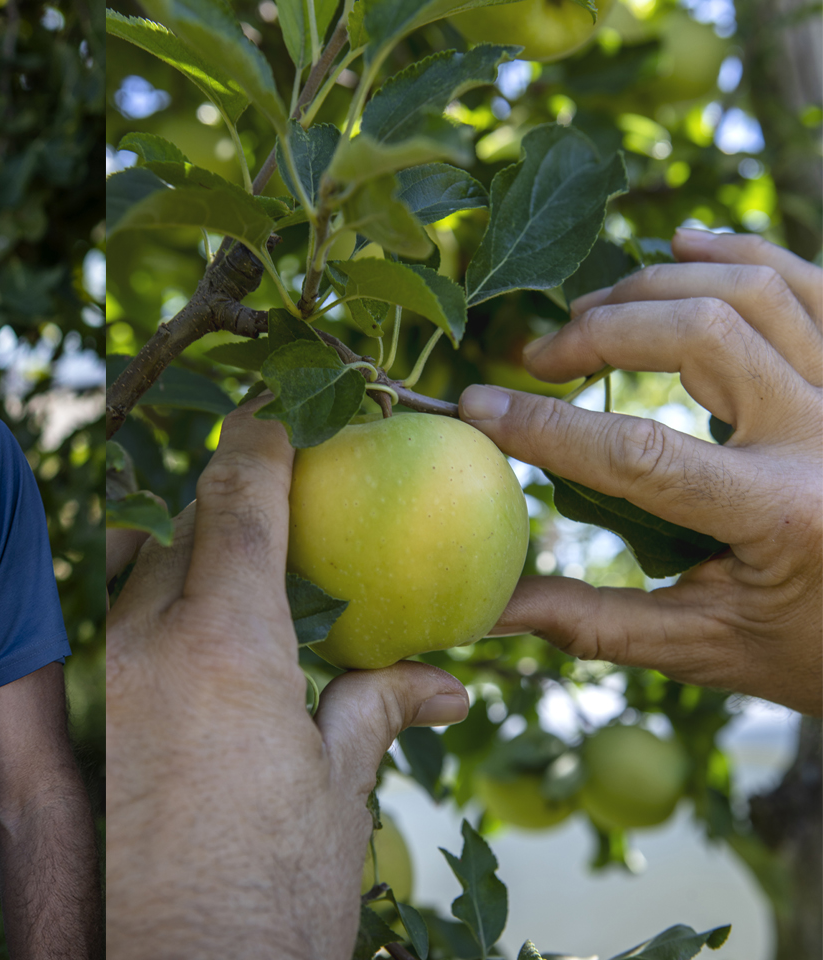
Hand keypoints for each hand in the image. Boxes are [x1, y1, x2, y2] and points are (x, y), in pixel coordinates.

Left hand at [105, 398, 469, 958]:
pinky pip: (106, 638)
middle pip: (176, 529)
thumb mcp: (338, 797)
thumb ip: (375, 707)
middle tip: (269, 515)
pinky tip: (178, 657)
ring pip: (128, 578)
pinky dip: (143, 620)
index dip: (259, 442)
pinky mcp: (73, 731)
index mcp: (225, 643)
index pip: (236, 499)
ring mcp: (95, 687)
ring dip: (173, 561)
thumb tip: (441, 682)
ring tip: (224, 588)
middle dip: (221, 508)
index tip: (277, 416)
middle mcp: (142, 645)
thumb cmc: (269, 898)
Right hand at [460, 228, 822, 715]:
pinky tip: (682, 243)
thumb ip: (592, 623)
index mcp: (784, 514)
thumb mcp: (706, 649)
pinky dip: (739, 251)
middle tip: (540, 358)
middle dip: (601, 331)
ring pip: (751, 289)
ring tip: (592, 312)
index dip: (545, 427)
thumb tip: (485, 610)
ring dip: (656, 285)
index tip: (477, 406)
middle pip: (700, 333)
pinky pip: (808, 281)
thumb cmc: (814, 648)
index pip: (638, 454)